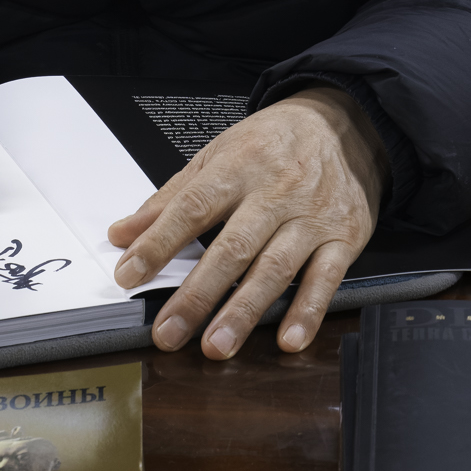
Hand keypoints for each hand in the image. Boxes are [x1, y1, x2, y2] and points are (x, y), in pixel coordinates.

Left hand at [107, 89, 384, 358]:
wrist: (346, 124)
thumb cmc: (277, 141)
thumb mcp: (220, 154)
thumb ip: (172, 198)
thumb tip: (124, 234)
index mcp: (239, 167)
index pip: (192, 208)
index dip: (159, 243)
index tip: (129, 274)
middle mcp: (276, 193)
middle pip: (232, 247)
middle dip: (198, 295)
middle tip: (169, 332)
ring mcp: (311, 218)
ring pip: (275, 268)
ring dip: (244, 311)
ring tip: (216, 345)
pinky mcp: (344, 238)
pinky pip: (326, 278)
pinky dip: (308, 311)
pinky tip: (288, 338)